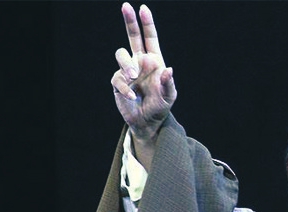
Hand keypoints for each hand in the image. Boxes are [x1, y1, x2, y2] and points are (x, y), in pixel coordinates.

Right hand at [111, 2, 176, 142]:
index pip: (150, 38)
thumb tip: (168, 70)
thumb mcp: (170, 97)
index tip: (143, 8)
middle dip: (129, 21)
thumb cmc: (160, 106)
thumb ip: (169, 84)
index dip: (147, 23)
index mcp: (154, 61)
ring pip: (121, 54)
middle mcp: (139, 62)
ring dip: (127, 63)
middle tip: (126, 5)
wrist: (148, 122)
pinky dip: (125, 88)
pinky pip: (118, 79)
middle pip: (132, 36)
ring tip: (134, 76)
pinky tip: (132, 97)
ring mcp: (127, 71)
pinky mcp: (118, 83)